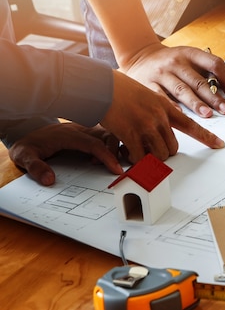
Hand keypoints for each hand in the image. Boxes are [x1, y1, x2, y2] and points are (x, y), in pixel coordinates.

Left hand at [8, 123, 122, 185]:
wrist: (24, 131)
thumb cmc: (27, 144)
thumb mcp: (23, 156)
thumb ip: (35, 167)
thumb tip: (49, 180)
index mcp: (68, 135)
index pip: (94, 143)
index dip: (108, 156)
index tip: (116, 169)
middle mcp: (79, 129)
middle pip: (107, 135)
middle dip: (115, 151)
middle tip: (112, 168)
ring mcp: (83, 129)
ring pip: (108, 133)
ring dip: (114, 147)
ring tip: (109, 163)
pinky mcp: (85, 132)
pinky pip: (104, 134)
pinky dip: (110, 144)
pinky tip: (103, 157)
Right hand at [101, 70, 224, 163]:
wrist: (101, 86)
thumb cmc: (120, 91)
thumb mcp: (147, 96)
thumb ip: (158, 111)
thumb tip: (163, 131)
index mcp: (165, 106)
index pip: (191, 124)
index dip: (207, 136)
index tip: (219, 144)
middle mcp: (159, 116)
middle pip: (173, 147)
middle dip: (164, 153)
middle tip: (150, 151)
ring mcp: (146, 125)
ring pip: (160, 154)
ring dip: (149, 158)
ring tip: (137, 152)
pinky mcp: (131, 133)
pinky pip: (140, 157)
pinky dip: (134, 160)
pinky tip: (126, 153)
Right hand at [120, 43, 224, 117]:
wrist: (139, 56)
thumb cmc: (171, 62)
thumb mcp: (189, 58)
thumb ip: (207, 71)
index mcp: (190, 54)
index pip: (214, 63)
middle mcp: (176, 62)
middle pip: (199, 81)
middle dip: (214, 98)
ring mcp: (161, 73)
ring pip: (182, 90)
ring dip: (196, 104)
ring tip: (208, 114)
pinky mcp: (147, 84)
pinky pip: (160, 96)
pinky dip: (171, 106)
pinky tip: (180, 115)